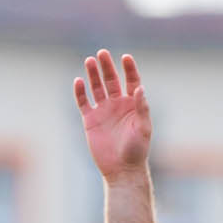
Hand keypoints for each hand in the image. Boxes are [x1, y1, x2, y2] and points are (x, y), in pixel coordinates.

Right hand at [73, 51, 150, 177]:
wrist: (121, 169)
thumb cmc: (137, 150)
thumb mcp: (143, 128)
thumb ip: (142, 107)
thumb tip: (139, 88)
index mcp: (133, 104)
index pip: (131, 81)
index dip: (129, 69)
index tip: (125, 57)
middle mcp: (117, 105)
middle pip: (111, 80)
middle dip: (107, 67)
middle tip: (102, 53)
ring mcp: (103, 111)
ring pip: (96, 88)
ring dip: (93, 74)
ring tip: (89, 60)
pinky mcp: (90, 120)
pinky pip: (83, 102)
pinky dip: (80, 92)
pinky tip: (78, 81)